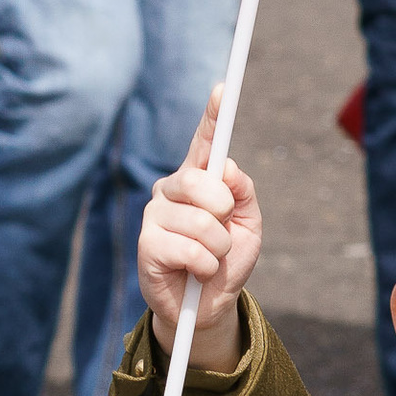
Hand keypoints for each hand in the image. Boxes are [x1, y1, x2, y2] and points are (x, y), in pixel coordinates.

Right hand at [140, 90, 261, 357]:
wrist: (210, 307)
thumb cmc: (227, 261)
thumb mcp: (248, 225)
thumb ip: (242, 194)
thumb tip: (226, 168)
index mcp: (198, 181)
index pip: (205, 142)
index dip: (213, 115)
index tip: (223, 88)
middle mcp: (171, 190)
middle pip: (200, 180)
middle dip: (223, 210)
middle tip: (224, 229)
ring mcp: (155, 215)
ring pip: (200, 221)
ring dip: (218, 248)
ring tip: (212, 260)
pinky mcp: (147, 244)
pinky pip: (189, 248)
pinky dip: (205, 266)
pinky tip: (196, 273)